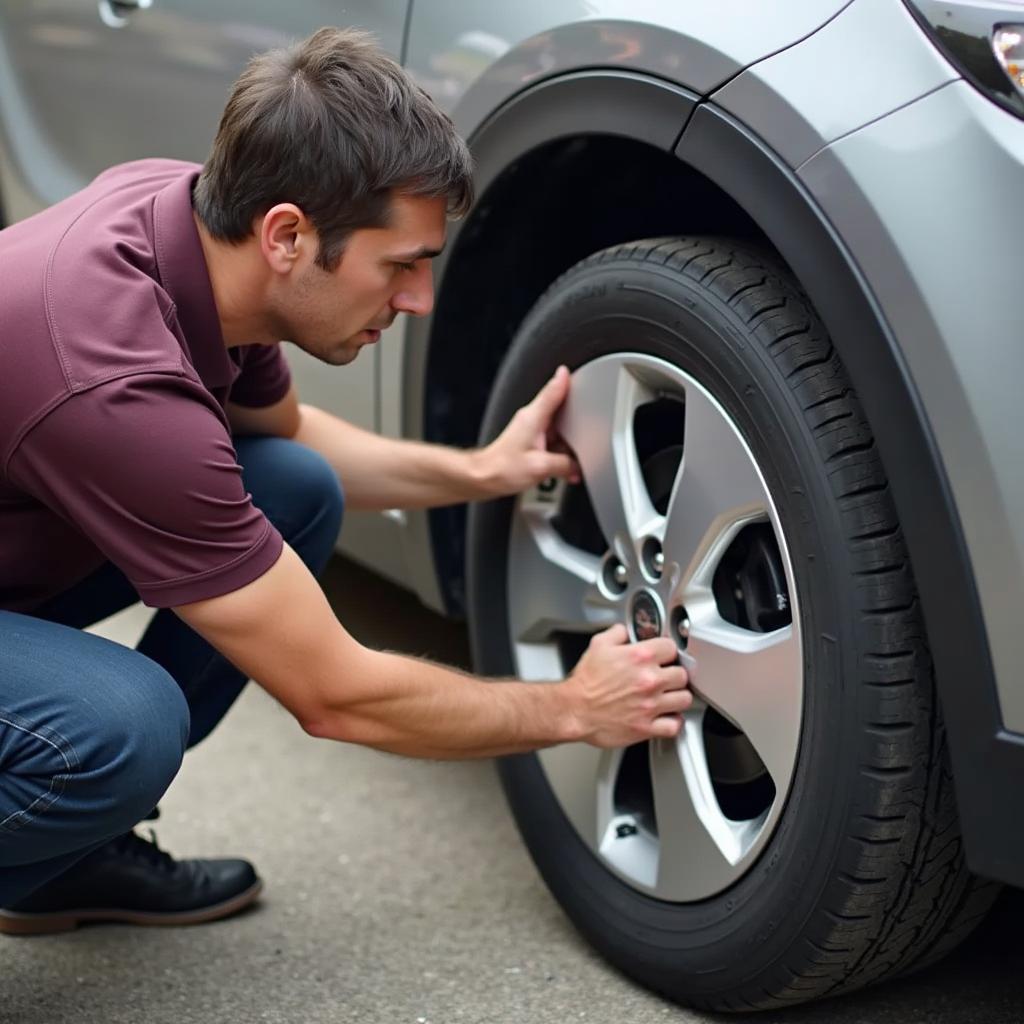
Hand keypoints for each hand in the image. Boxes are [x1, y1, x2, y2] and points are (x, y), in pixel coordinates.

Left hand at [476, 365, 581, 496]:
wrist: (484, 478)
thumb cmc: (503, 468)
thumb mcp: (541, 467)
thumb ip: (565, 464)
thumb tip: (577, 466)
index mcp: (534, 417)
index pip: (553, 392)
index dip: (565, 381)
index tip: (571, 371)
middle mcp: (531, 420)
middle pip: (560, 414)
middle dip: (575, 427)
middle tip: (586, 438)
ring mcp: (529, 431)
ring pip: (557, 432)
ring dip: (566, 447)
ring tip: (571, 463)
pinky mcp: (528, 443)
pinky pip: (550, 444)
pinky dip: (558, 454)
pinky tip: (561, 469)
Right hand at [563, 624, 691, 746]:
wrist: (574, 710)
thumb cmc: (585, 682)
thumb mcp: (598, 645)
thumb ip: (617, 633)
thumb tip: (625, 631)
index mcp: (640, 657)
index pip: (671, 647)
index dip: (666, 651)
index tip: (663, 656)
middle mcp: (649, 680)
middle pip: (682, 674)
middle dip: (674, 674)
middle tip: (666, 676)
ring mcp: (650, 705)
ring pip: (684, 699)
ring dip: (677, 696)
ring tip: (669, 696)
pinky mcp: (647, 727)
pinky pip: (674, 725)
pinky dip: (673, 722)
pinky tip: (667, 716)